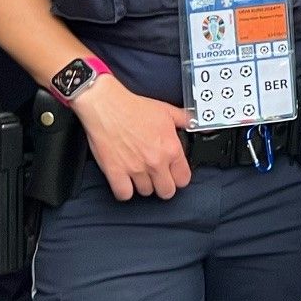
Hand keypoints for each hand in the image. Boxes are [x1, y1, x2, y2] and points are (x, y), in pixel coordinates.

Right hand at [69, 77, 192, 199]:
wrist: (107, 105)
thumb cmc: (133, 107)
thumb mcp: (166, 111)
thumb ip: (184, 120)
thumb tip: (194, 124)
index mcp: (171, 149)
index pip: (184, 179)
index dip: (179, 178)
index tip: (173, 175)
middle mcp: (156, 161)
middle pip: (167, 191)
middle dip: (163, 186)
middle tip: (157, 178)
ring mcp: (136, 169)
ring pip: (146, 192)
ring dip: (143, 185)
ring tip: (140, 174)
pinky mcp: (116, 172)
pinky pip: (124, 194)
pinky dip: (124, 191)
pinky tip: (125, 181)